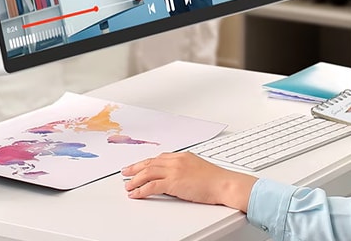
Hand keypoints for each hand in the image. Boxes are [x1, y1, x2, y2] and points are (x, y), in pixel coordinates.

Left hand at [122, 152, 256, 211]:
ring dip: (135, 179)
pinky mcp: (173, 182)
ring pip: (147, 172)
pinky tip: (136, 194)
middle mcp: (176, 161)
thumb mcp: (198, 169)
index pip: (159, 158)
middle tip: (125, 172)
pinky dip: (141, 190)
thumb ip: (185, 170)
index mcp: (182, 157)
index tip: (139, 166)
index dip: (146, 163)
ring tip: (128, 186)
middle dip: (135, 168)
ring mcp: (174, 171)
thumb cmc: (216, 180)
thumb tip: (177, 178)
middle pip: (150, 163)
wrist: (224, 184)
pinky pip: (151, 185)